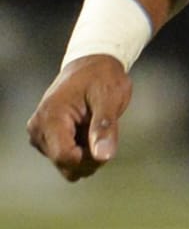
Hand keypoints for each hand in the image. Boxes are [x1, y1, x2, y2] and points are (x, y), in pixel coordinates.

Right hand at [26, 55, 131, 181]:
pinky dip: (82, 149)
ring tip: (95, 126)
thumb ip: (105, 127)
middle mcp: (38, 130)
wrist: (92, 64)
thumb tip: (104, 157)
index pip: (65, 157)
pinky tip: (88, 129)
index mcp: (50, 118)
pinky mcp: (46, 138)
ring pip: (67, 165)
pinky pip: (66, 158)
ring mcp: (40, 135)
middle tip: (105, 131)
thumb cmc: (102, 77)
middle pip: (66, 164)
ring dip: (87, 153)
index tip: (107, 142)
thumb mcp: (110, 97)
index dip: (90, 158)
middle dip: (90, 156)